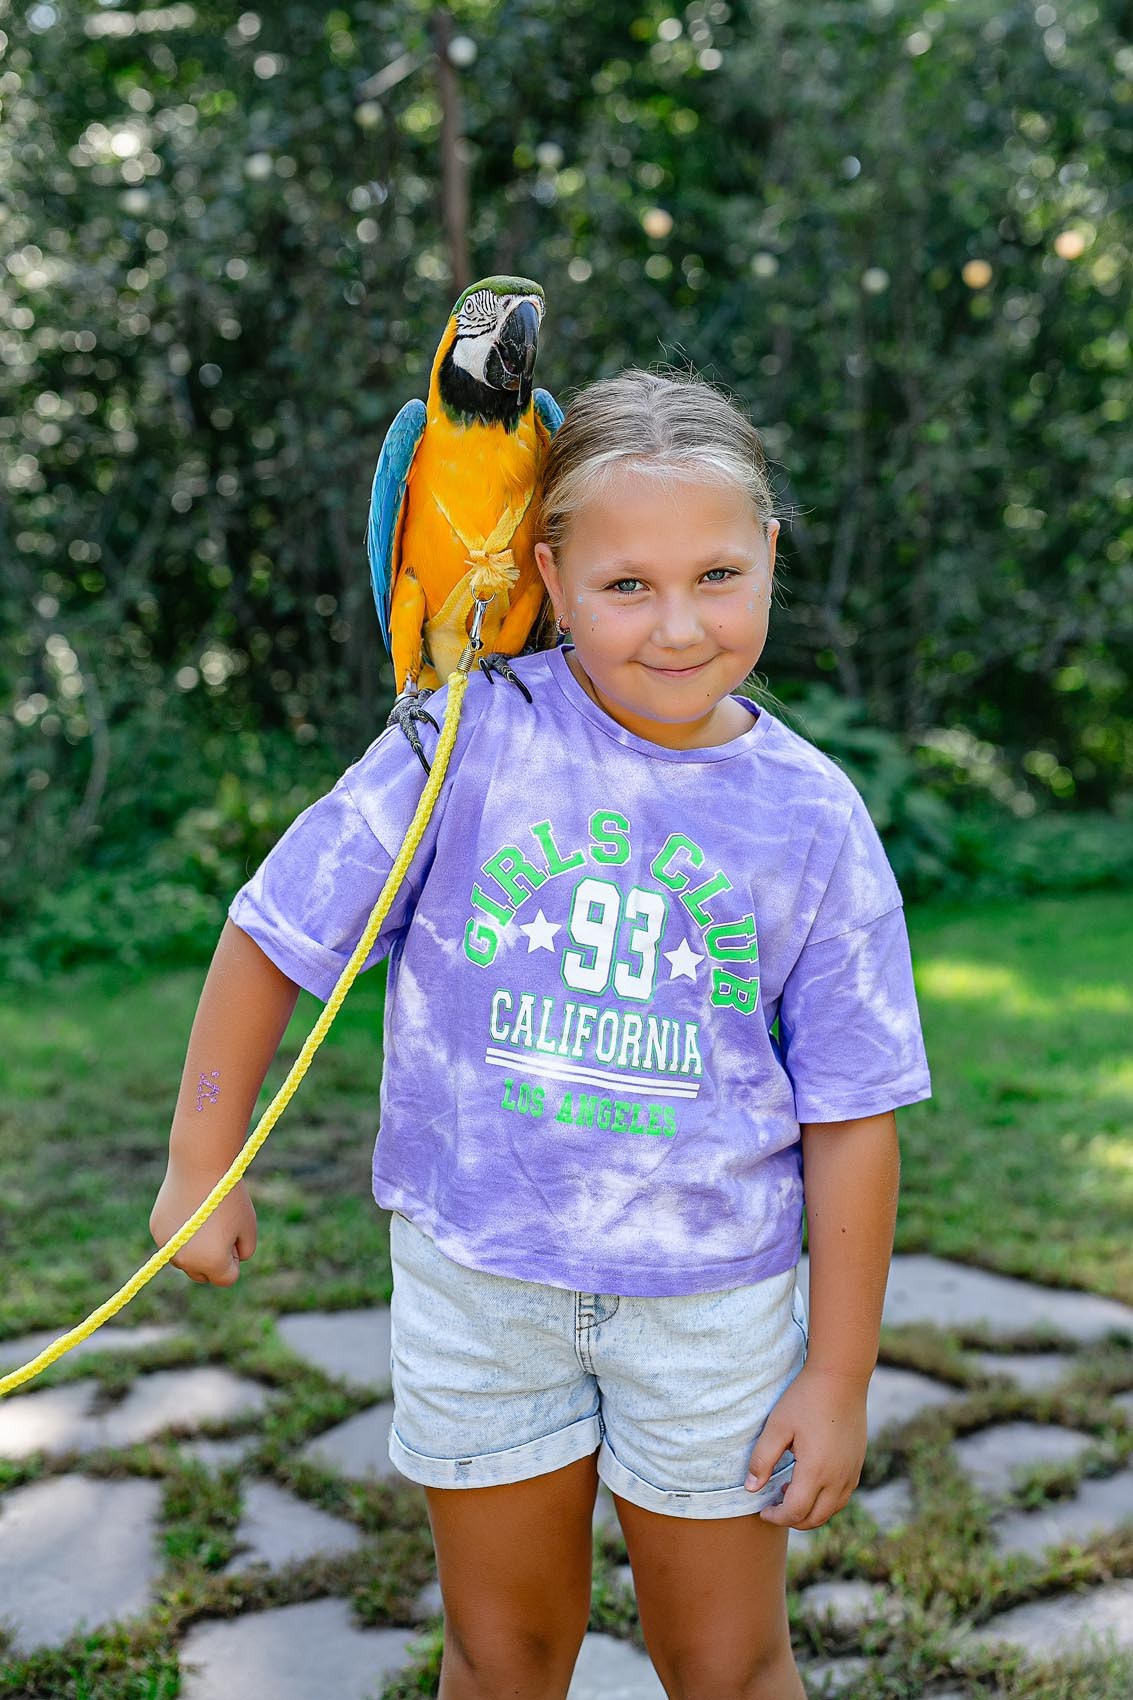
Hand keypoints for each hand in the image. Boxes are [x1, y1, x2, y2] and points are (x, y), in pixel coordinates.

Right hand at [149, 1166, 256, 1286]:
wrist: (200, 1166)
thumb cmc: (228, 1196)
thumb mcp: (248, 1226)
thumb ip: (245, 1251)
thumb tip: (230, 1261)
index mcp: (211, 1264)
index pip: (227, 1278)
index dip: (234, 1258)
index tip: (234, 1235)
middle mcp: (185, 1261)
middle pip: (202, 1274)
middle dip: (213, 1260)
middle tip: (220, 1228)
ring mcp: (167, 1246)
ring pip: (185, 1259)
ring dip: (195, 1248)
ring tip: (204, 1217)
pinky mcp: (157, 1230)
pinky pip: (172, 1241)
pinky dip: (181, 1232)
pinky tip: (189, 1209)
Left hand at [744, 1363, 868, 1529]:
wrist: (841, 1377)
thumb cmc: (805, 1398)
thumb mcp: (777, 1426)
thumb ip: (762, 1459)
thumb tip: (751, 1489)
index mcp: (816, 1471)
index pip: (795, 1512)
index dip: (776, 1517)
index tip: (763, 1510)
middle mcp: (838, 1478)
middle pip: (815, 1518)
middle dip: (792, 1519)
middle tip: (774, 1506)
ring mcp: (851, 1472)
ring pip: (831, 1510)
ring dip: (810, 1511)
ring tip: (789, 1491)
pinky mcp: (857, 1464)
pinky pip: (842, 1496)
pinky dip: (825, 1500)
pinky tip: (810, 1481)